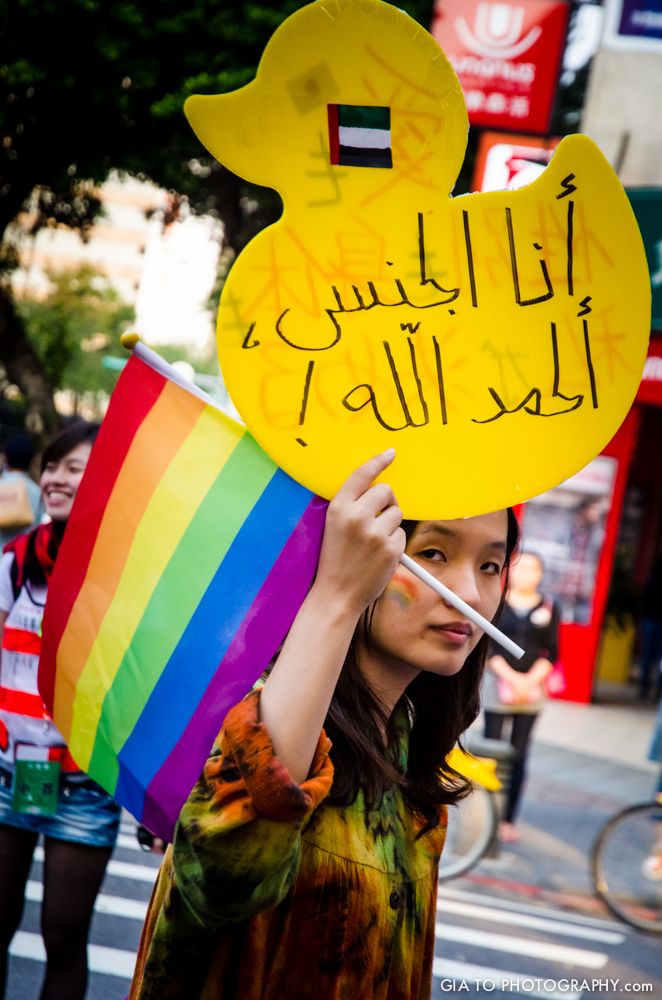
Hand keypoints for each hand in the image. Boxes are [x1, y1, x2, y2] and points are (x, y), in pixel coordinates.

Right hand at [313, 450, 404, 616]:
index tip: (390, 454)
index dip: (378, 462)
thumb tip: (380, 490)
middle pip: (386, 491)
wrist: (336, 595)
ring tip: (373, 542)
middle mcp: (356, 516)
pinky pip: (401, 533)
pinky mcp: (391, 548)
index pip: (362, 475)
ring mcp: (375, 532)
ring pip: (397, 512)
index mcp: (338, 508)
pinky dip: (394, 543)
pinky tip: (379, 556)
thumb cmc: (335, 560)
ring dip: (390, 524)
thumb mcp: (333, 527)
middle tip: (375, 520)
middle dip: (386, 502)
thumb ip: (351, 506)